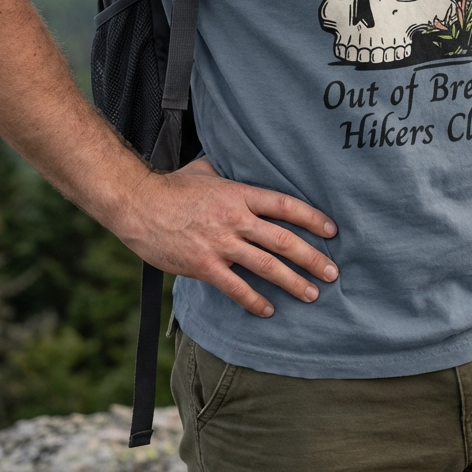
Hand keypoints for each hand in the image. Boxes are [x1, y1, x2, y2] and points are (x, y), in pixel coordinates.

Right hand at [116, 157, 338, 316]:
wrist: (138, 205)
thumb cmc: (172, 186)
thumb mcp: (206, 169)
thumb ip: (230, 171)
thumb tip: (244, 161)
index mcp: (239, 194)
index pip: (285, 206)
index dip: (312, 218)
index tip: (332, 231)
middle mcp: (235, 219)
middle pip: (283, 240)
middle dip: (312, 258)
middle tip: (333, 272)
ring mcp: (220, 244)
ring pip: (266, 266)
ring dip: (293, 282)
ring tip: (312, 294)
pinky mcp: (204, 265)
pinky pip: (235, 287)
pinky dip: (254, 300)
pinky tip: (269, 310)